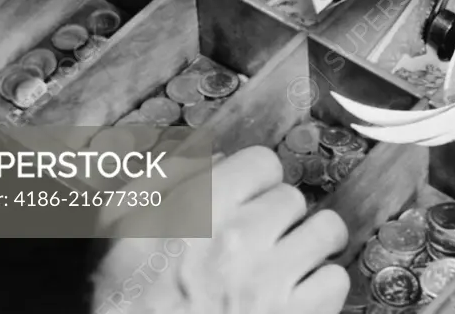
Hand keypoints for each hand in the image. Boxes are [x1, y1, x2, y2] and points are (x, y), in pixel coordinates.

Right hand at [92, 147, 349, 313]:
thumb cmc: (123, 302)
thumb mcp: (120, 227)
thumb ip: (164, 177)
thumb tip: (212, 155)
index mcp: (200, 208)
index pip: (262, 163)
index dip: (256, 178)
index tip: (250, 195)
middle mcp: (241, 238)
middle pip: (292, 197)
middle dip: (279, 214)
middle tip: (263, 234)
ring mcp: (271, 281)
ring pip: (326, 231)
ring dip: (311, 241)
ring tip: (293, 255)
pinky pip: (334, 280)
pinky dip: (321, 285)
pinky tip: (298, 292)